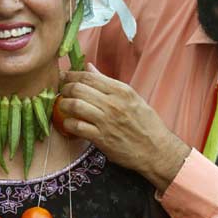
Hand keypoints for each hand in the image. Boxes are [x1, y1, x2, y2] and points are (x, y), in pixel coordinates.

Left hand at [59, 64, 190, 191]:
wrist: (156, 150)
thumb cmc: (145, 123)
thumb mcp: (132, 97)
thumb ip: (108, 82)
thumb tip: (89, 67)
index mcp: (122, 90)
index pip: (89, 77)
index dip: (72, 75)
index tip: (65, 77)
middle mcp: (113, 103)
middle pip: (79, 89)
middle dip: (65, 89)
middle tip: (62, 92)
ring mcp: (106, 121)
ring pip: (75, 106)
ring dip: (63, 105)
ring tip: (63, 106)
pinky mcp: (101, 139)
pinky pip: (77, 127)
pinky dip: (68, 123)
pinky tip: (68, 123)